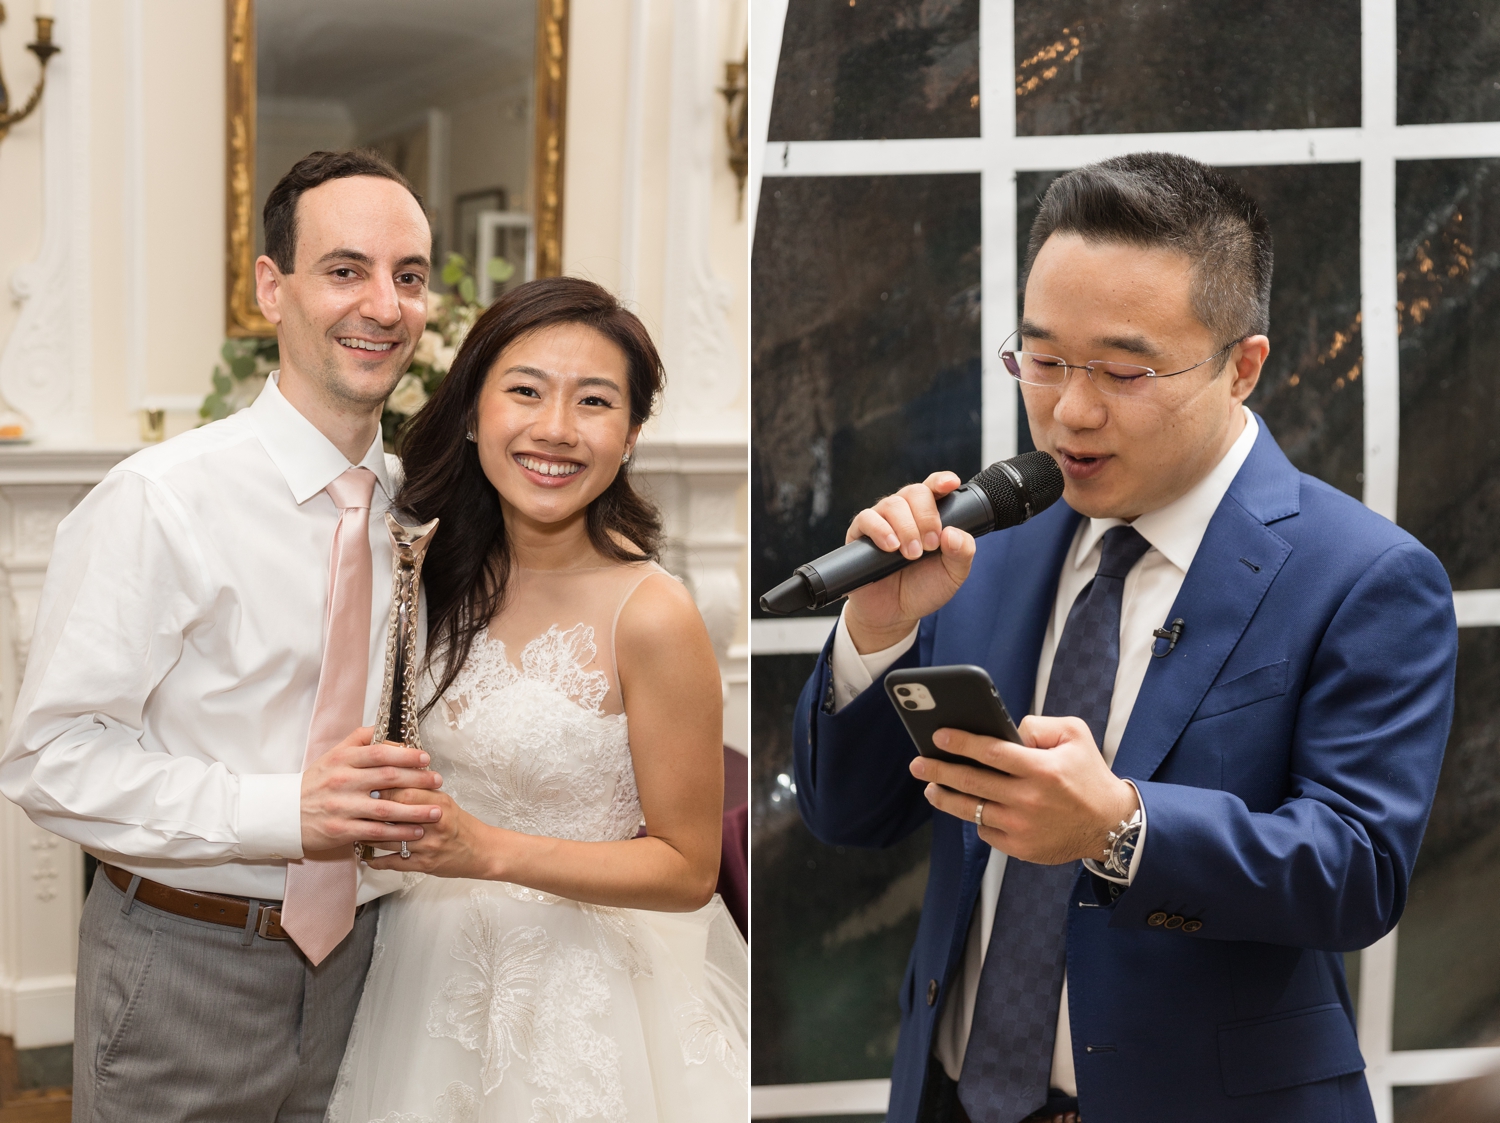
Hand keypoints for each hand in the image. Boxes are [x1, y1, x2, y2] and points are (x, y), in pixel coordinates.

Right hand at [300, 727, 443, 852]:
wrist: (285, 813)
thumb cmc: (317, 782)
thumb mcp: (333, 754)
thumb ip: (359, 739)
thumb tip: (385, 728)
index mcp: (342, 759)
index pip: (378, 753)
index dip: (405, 754)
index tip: (425, 758)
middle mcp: (342, 781)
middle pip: (387, 778)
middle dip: (418, 780)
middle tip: (438, 781)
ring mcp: (342, 806)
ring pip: (386, 808)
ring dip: (415, 810)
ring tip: (437, 810)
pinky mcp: (341, 830)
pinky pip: (376, 832)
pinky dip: (398, 833)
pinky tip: (415, 832)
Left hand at [361, 787, 494, 878]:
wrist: (481, 851)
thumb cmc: (460, 824)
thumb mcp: (445, 801)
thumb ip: (421, 790)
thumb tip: (393, 774)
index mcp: (440, 803)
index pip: (406, 791)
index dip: (384, 787)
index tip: (366, 783)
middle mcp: (434, 823)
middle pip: (396, 813)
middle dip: (372, 809)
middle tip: (352, 805)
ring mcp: (429, 846)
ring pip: (390, 839)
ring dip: (368, 835)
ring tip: (353, 829)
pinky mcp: (424, 865)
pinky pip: (394, 863)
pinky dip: (377, 861)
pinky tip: (365, 857)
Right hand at [843, 472, 975, 652]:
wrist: (894, 614)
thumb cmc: (923, 589)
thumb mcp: (953, 575)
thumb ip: (962, 553)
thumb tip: (953, 533)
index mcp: (930, 515)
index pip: (935, 488)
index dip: (942, 481)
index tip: (951, 483)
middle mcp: (906, 513)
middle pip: (915, 492)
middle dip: (926, 517)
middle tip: (930, 546)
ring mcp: (882, 521)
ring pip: (892, 504)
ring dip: (906, 528)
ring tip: (911, 555)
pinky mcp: (860, 535)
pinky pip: (867, 519)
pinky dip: (880, 530)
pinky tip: (891, 546)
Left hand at [907, 715, 1139, 864]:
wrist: (1110, 824)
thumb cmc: (1088, 775)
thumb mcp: (1075, 736)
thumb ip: (1039, 725)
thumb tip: (1007, 730)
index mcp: (1042, 769)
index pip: (991, 751)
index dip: (961, 742)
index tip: (938, 736)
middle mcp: (1029, 799)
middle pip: (972, 781)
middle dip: (939, 770)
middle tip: (918, 763)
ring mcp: (1023, 827)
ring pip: (972, 810)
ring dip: (945, 798)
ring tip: (931, 787)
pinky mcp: (1021, 848)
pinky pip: (987, 831)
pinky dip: (977, 818)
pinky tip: (970, 807)